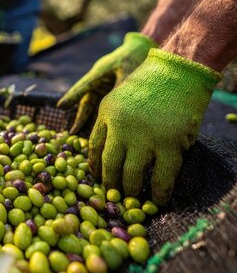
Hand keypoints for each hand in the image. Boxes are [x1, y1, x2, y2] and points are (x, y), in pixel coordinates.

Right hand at [57, 32, 157, 133]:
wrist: (141, 50)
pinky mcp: (107, 91)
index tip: (61, 106)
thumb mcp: (128, 71)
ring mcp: (101, 86)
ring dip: (87, 118)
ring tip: (80, 133)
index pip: (83, 86)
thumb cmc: (133, 58)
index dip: (72, 97)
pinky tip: (97, 129)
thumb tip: (115, 107)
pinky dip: (98, 116)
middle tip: (72, 131)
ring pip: (91, 105)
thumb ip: (120, 87)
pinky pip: (100, 105)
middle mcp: (97, 81)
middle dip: (79, 116)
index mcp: (99, 72)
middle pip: (85, 100)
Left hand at [89, 49, 220, 204]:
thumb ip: (108, 122)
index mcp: (106, 114)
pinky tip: (157, 200)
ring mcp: (145, 136)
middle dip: (111, 184)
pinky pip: (161, 177)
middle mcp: (121, 127)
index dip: (95, 167)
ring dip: (131, 191)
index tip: (97, 178)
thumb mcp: (117, 98)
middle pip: (110, 164)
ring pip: (132, 174)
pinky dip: (158, 192)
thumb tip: (103, 153)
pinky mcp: (170, 143)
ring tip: (131, 199)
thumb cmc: (148, 85)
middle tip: (113, 195)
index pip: (94, 147)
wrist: (178, 72)